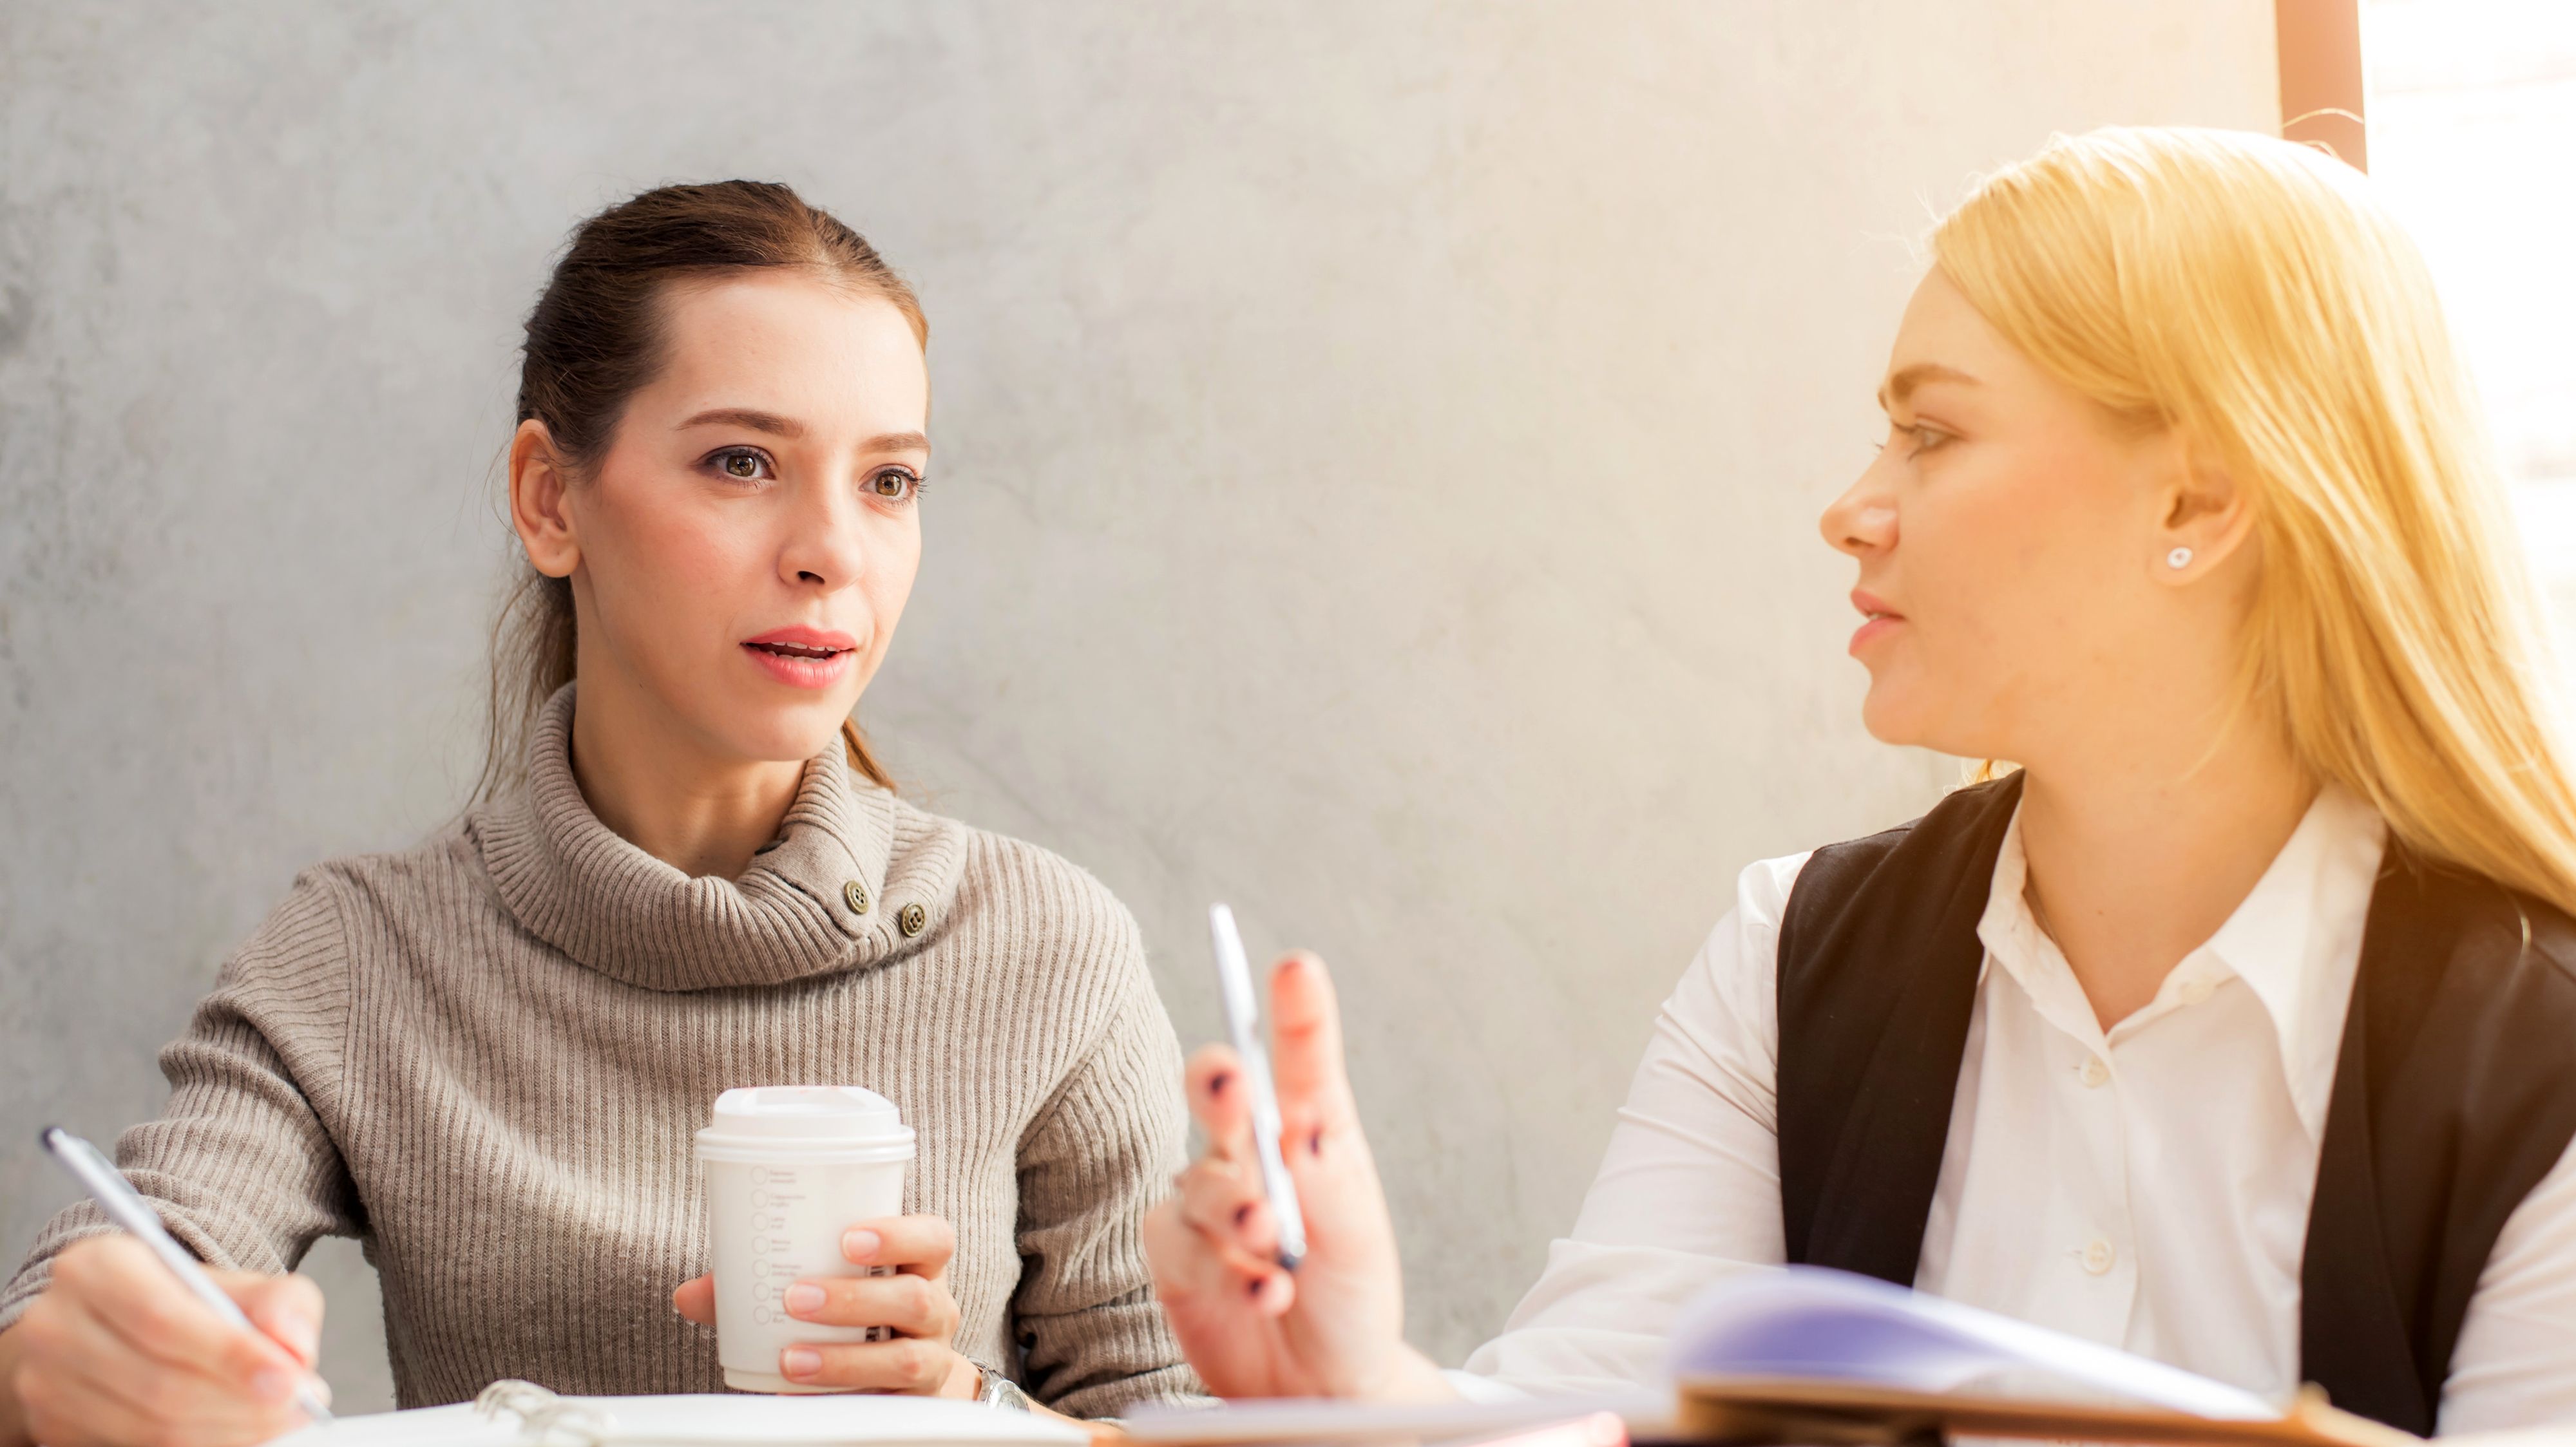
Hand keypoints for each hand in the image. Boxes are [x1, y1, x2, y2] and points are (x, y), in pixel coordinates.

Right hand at [0, 1235, 328, 1446]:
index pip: (163, 1319)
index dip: (231, 1355)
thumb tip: (294, 1345)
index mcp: (96, 1268)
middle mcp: (56, 1324)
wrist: (116, 1328)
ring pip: (148, 1427)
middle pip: (158, 1384)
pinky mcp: (53, 1427)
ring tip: (276, 1418)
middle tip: (299, 1405)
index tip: (292, 1379)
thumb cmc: (180, 1303)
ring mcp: (45, 1383)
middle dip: (241, 1404)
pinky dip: (198, 1446)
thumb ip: (277, 1302)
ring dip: (226, 1433)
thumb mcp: (234, 1284)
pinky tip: (235, 1433)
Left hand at [672, 1215, 977, 1396]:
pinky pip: (886, 1405)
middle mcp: (935, 1310)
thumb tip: (689, 1295)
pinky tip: (798, 1396)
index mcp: (920, 1266)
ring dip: (844, 1359)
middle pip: (916, 1298)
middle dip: (854, 1299)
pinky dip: (839, 1399)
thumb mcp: (825, 1284)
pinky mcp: (913, 1404)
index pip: (933, 1239)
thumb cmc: (855, 1312)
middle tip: (796, 1298)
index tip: (848, 1238)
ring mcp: (931, 1359)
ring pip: (905, 1359)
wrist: (899, 1374)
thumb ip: (760, 1284)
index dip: (899, 1234)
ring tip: (791, 1358)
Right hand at [1143, 951, 1451, 1400]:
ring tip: (1271, 1244)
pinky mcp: (1173, 1252)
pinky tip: (1262, 1290)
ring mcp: (1207, 1201)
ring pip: (1200, 1180)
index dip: (1296, 1013)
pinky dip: (1225, 1270)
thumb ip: (1328, 1183)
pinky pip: (1181, 1245)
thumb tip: (1302, 1123)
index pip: (1301, 1062)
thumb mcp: (1359, 1240)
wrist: (1320, 1386)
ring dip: (1236, 1210)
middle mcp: (1251, 1153)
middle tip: (1235, 1089)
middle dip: (1220, 1084)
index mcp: (1311, 1132)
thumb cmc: (1349, 1298)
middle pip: (1219, 1092)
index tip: (1296, 969)